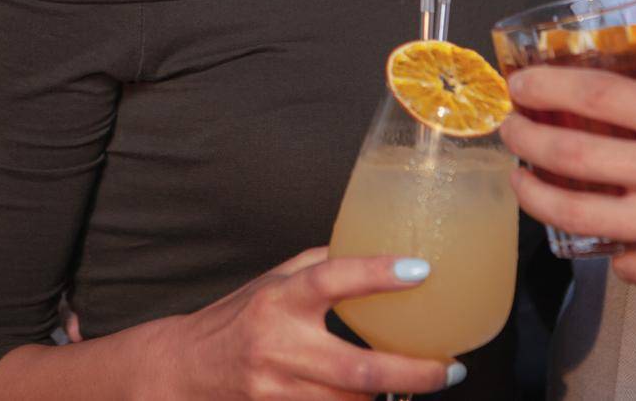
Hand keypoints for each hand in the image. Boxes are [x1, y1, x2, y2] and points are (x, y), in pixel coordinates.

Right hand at [150, 246, 460, 400]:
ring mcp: (278, 388)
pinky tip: (381, 393)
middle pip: (357, 367)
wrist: (184, 370)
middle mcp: (278, 345)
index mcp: (278, 298)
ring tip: (425, 378)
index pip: (331, 278)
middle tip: (450, 367)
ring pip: (352, 400)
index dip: (377, 274)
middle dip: (412, 373)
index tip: (421, 269)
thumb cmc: (235, 318)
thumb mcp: (271, 281)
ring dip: (391, 392)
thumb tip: (374, 250)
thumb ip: (318, 267)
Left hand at [500, 29, 635, 314]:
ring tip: (524, 182)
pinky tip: (596, 229)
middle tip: (510, 131)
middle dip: (523, 141)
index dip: (544, 88)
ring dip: (536, 196)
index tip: (521, 87)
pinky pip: (620, 260)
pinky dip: (603, 243)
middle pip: (568, 157)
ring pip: (576, 215)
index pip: (594, 97)